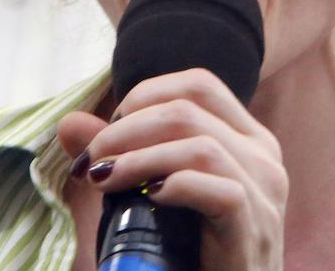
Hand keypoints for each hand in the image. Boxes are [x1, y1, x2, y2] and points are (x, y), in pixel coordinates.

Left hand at [58, 67, 287, 270]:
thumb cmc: (193, 250)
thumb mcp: (154, 194)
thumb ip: (119, 155)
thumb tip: (69, 124)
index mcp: (246, 137)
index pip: (198, 84)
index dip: (145, 95)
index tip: (107, 131)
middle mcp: (263, 155)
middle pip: (189, 109)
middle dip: (126, 128)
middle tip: (91, 162)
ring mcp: (265, 192)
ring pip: (200, 145)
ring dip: (139, 158)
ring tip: (103, 180)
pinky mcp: (256, 228)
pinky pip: (219, 189)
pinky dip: (177, 186)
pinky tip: (149, 198)